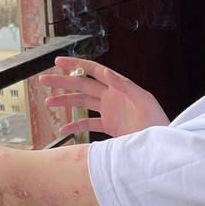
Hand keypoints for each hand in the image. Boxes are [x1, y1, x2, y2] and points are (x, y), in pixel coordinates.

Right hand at [37, 57, 169, 138]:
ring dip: (65, 102)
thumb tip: (106, 73)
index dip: (75, 65)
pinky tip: (63, 130)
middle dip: (62, 82)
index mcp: (119, 86)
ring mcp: (110, 110)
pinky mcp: (110, 126)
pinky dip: (75, 127)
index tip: (57, 62)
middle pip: (82, 85)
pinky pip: (89, 124)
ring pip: (82, 103)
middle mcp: (112, 96)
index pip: (93, 70)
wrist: (162, 143)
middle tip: (43, 80)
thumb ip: (125, 86)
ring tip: (47, 103)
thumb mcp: (144, 100)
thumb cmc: (157, 121)